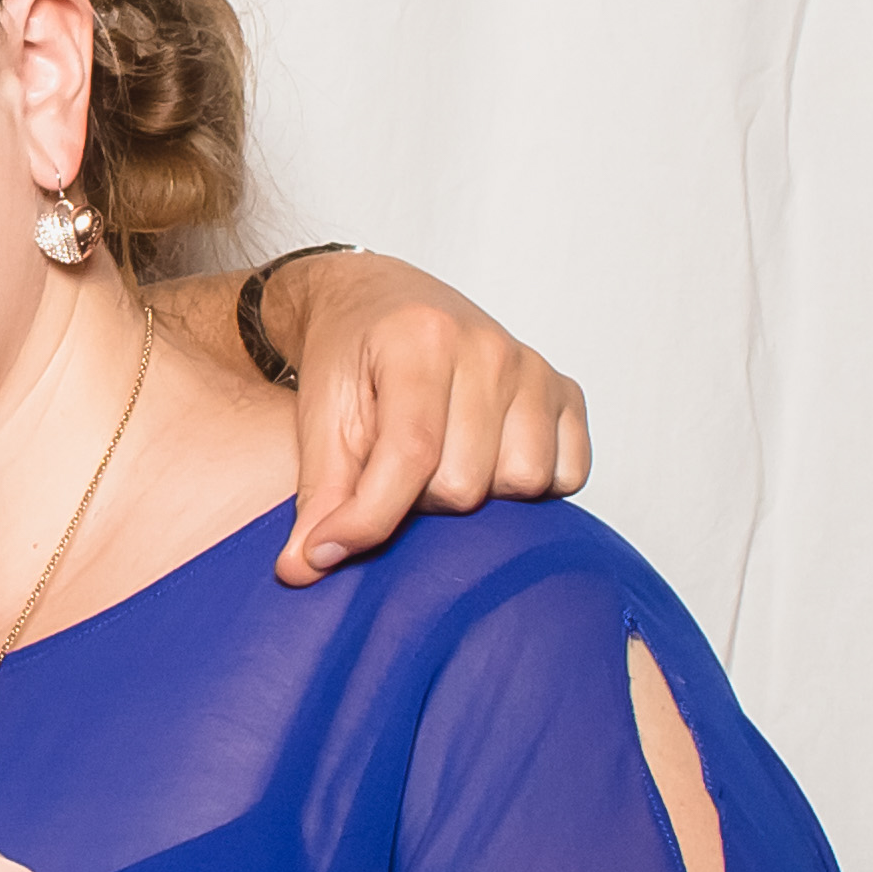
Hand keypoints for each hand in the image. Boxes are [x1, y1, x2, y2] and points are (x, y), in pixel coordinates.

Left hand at [262, 253, 590, 583]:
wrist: (377, 302)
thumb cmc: (348, 357)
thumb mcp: (319, 417)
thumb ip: (317, 493)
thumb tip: (303, 569)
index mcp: (420, 338)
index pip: (409, 454)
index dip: (366, 519)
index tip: (325, 551)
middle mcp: (487, 347)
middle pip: (466, 483)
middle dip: (420, 499)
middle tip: (394, 471)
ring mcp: (533, 367)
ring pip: (523, 483)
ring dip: (478, 494)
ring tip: (439, 464)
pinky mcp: (565, 390)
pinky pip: (569, 475)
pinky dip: (533, 486)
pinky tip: (488, 461)